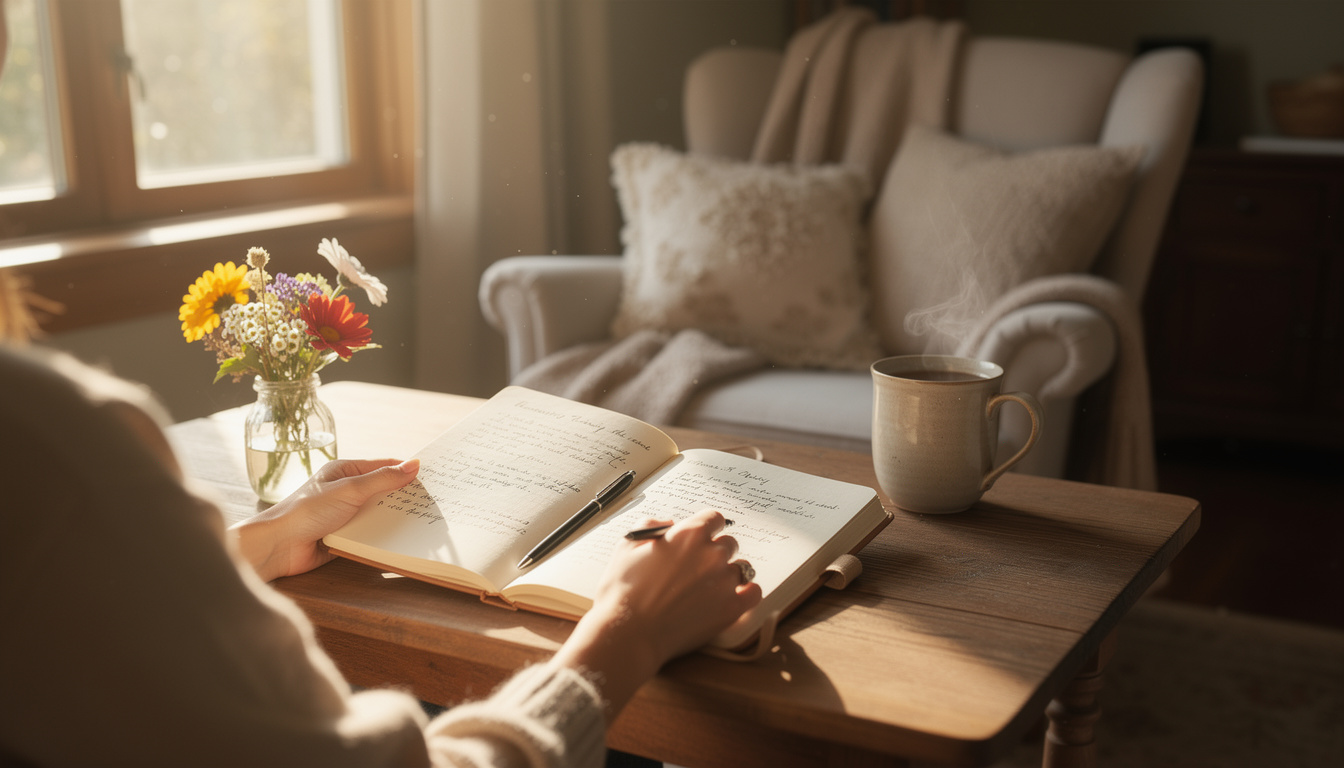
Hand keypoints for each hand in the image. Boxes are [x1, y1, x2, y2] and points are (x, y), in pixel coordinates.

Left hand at [230, 458, 419, 580]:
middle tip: (432, 500)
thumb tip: (413, 464)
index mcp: (345, 471)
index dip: (406, 470)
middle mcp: (346, 491)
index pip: (383, 466)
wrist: (280, 546)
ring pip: (378, 514)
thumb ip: (383, 479)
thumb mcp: (350, 489)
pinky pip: (370, 533)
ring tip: (423, 521)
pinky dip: (383, 536)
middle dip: (404, 496)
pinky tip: (401, 539)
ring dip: (394, 518)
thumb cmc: (307, 510)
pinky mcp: (345, 536)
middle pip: (383, 491)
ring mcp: (346, 514)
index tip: (432, 476)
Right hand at [552, 510, 761, 720]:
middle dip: (715, 552)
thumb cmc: (623, 591)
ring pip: (742, 568)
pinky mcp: (732, 608)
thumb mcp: (627, 546)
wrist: (628, 632)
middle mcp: (712, 553)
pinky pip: (754, 592)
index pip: (714, 518)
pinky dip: (747, 593)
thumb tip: (668, 524)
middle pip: (729, 543)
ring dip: (729, 574)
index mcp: (689, 534)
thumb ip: (651, 526)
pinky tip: (735, 596)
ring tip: (711, 587)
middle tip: (698, 569)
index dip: (707, 528)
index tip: (701, 539)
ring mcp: (725, 581)